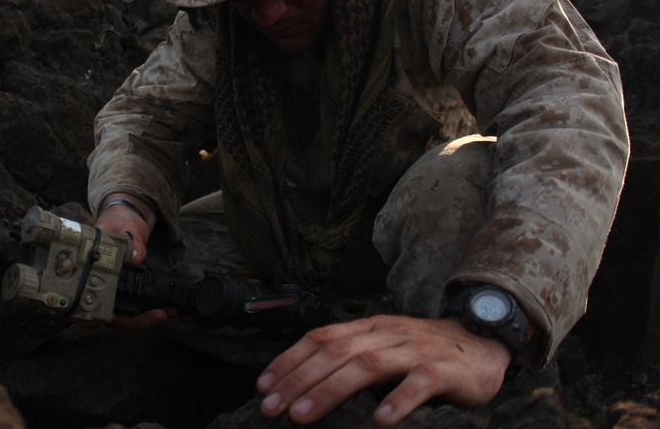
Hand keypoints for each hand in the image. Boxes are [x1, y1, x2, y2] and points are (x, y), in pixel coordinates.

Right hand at [79, 193, 170, 329]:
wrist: (125, 216)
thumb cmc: (117, 220)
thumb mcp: (125, 227)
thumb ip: (131, 242)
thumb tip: (136, 257)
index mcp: (83, 271)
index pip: (82, 301)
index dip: (95, 316)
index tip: (114, 318)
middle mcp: (91, 285)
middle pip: (104, 316)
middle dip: (132, 321)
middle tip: (158, 314)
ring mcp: (106, 290)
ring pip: (118, 315)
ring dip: (141, 317)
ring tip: (166, 312)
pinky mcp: (120, 291)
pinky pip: (128, 307)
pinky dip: (143, 310)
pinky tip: (162, 308)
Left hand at [256, 315, 510, 426]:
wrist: (482, 341)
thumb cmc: (424, 352)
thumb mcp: (384, 347)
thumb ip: (351, 358)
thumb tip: (303, 384)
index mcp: (369, 327)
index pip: (320, 337)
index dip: (289, 360)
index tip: (263, 386)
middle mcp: (387, 333)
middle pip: (335, 351)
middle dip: (299, 379)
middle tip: (273, 407)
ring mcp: (415, 349)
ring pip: (367, 364)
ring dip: (331, 390)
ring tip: (304, 415)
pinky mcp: (445, 370)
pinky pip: (419, 383)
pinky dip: (398, 400)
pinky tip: (380, 422)